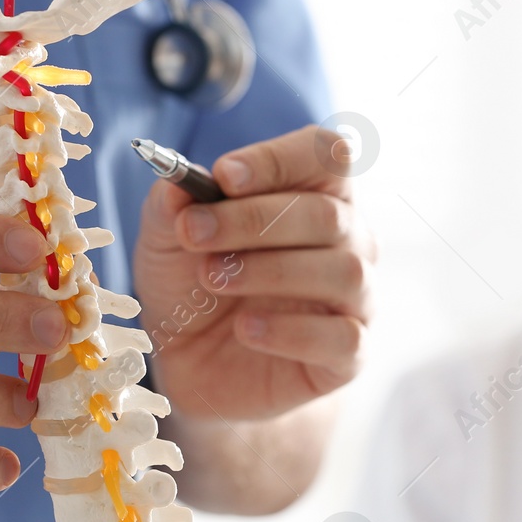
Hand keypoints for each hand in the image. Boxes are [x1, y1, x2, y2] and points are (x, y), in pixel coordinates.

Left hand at [133, 125, 372, 421]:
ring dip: (270, 271)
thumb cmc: (191, 289)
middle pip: (327, 214)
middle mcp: (348, 240)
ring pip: (343, 272)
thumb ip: (171, 205)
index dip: (277, 160)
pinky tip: (245, 329)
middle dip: (253, 219)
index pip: (325, 155)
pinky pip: (344, 338)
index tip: (223, 177)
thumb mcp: (166, 242)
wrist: (191, 366)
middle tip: (194, 233)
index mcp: (314, 194)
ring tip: (213, 279)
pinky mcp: (349, 355)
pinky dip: (290, 332)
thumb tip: (176, 181)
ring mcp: (355, 299)